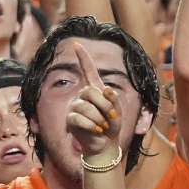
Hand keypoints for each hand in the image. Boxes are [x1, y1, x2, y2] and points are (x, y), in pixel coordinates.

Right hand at [66, 41, 123, 158]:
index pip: (88, 71)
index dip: (83, 58)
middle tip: (112, 118)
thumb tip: (106, 90)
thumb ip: (113, 99)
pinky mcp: (70, 119)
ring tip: (104, 126)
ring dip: (100, 118)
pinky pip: (79, 118)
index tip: (77, 44)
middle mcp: (83, 96)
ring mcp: (75, 106)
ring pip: (85, 106)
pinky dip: (92, 126)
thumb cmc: (112, 125)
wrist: (105, 144)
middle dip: (105, 106)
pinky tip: (96, 131)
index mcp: (95, 90)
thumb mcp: (118, 110)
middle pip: (90, 92)